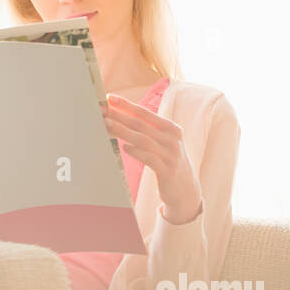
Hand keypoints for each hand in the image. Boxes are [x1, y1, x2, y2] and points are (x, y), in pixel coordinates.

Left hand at [103, 93, 201, 224]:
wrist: (186, 190)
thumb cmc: (168, 163)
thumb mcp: (162, 144)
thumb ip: (147, 131)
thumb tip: (120, 118)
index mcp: (171, 129)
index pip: (145, 114)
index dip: (127, 105)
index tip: (110, 98)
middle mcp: (172, 139)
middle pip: (141, 125)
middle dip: (120, 116)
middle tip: (103, 111)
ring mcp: (171, 155)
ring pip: (143, 140)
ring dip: (123, 131)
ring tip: (108, 125)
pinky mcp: (168, 171)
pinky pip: (150, 158)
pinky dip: (137, 152)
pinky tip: (125, 147)